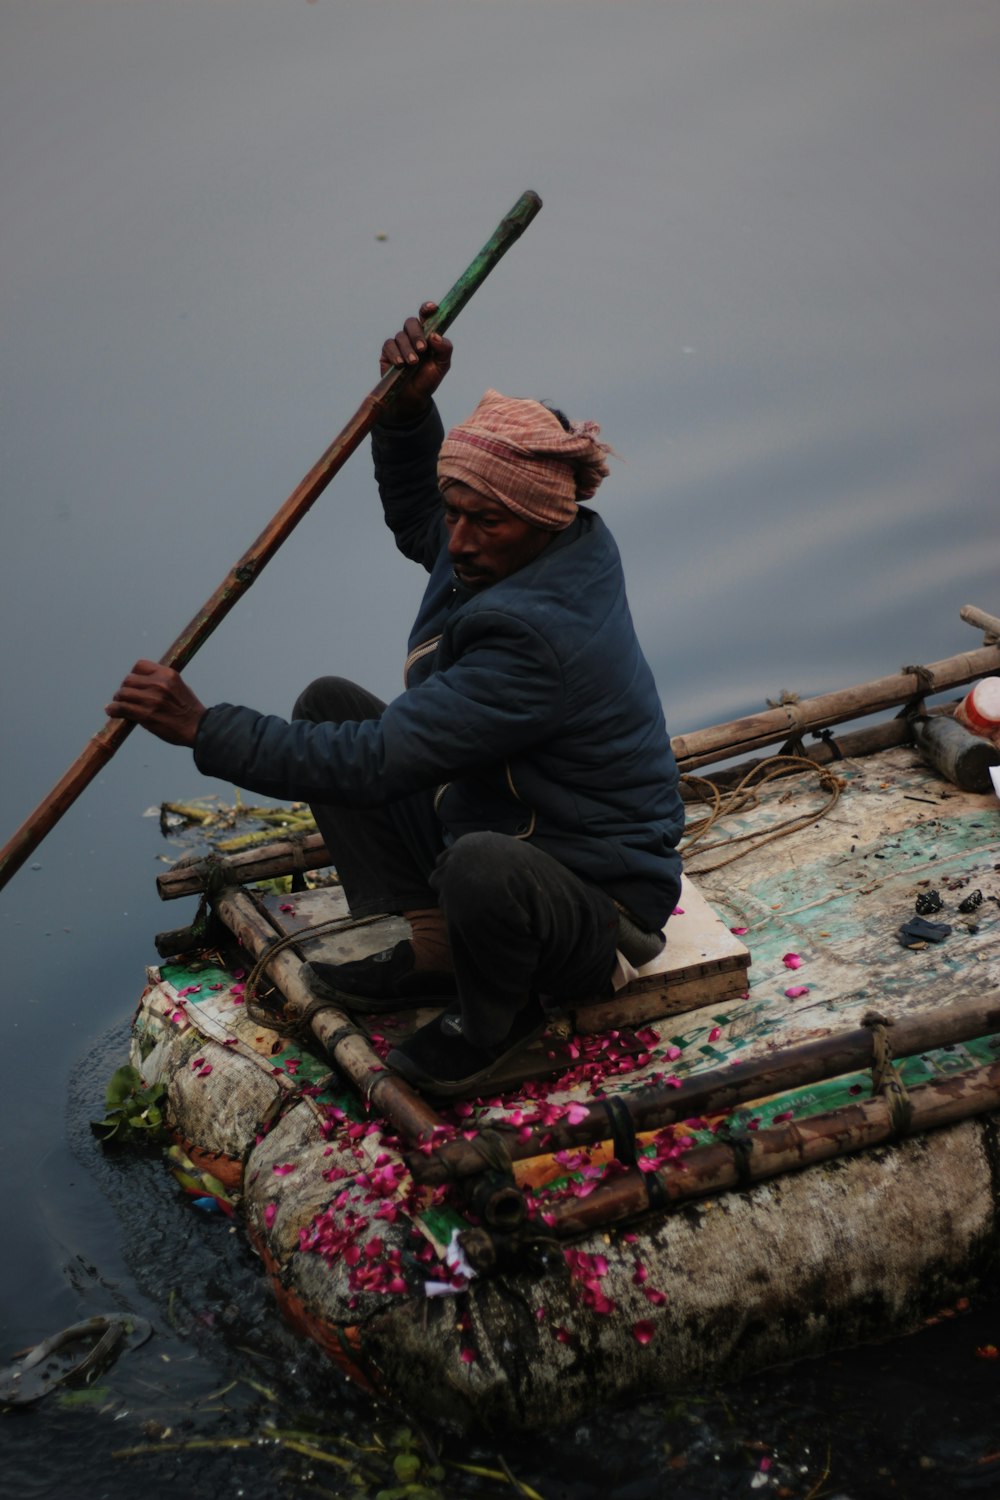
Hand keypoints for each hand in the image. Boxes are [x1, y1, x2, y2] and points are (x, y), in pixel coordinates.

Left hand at [106, 660, 206, 746]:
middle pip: (128, 680)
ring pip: (123, 693)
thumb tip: (143, 682)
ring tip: (119, 705)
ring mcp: (151, 699)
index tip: (134, 683)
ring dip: (119, 700)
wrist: (198, 728)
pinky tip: (112, 711)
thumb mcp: (179, 686)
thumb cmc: (189, 709)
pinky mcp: (145, 714)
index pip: (139, 666)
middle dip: (125, 689)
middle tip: (125, 697)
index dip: (134, 674)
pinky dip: (113, 710)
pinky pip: (121, 708)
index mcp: (167, 674)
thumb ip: (162, 682)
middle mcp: (158, 684)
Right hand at [379, 302, 452, 424]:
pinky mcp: (387, 352)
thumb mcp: (442, 365)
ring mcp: (399, 343)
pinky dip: (395, 353)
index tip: (432, 309)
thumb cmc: (429, 379)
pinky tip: (400, 364)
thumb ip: (444, 349)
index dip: (427, 309)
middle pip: (411, 323)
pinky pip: (389, 346)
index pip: (426, 316)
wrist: (413, 398)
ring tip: (412, 363)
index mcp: (427, 334)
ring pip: (400, 336)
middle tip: (422, 349)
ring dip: (407, 349)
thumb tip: (435, 336)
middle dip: (416, 334)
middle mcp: (412, 336)